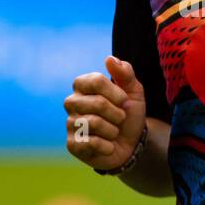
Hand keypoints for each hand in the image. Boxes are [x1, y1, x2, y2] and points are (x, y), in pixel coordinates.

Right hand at [64, 55, 146, 170]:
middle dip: (117, 113)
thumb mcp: (133, 91)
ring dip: (113, 130)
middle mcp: (72, 102)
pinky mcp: (72, 144)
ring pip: (95, 122)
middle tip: (120, 119)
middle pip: (97, 103)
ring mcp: (70, 123)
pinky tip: (108, 146)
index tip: (125, 101)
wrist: (131, 144)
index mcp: (83, 85)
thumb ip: (124, 73)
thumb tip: (109, 59)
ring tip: (114, 132)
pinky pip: (92, 142)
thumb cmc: (128, 114)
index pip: (96, 80)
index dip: (116, 93)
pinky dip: (108, 146)